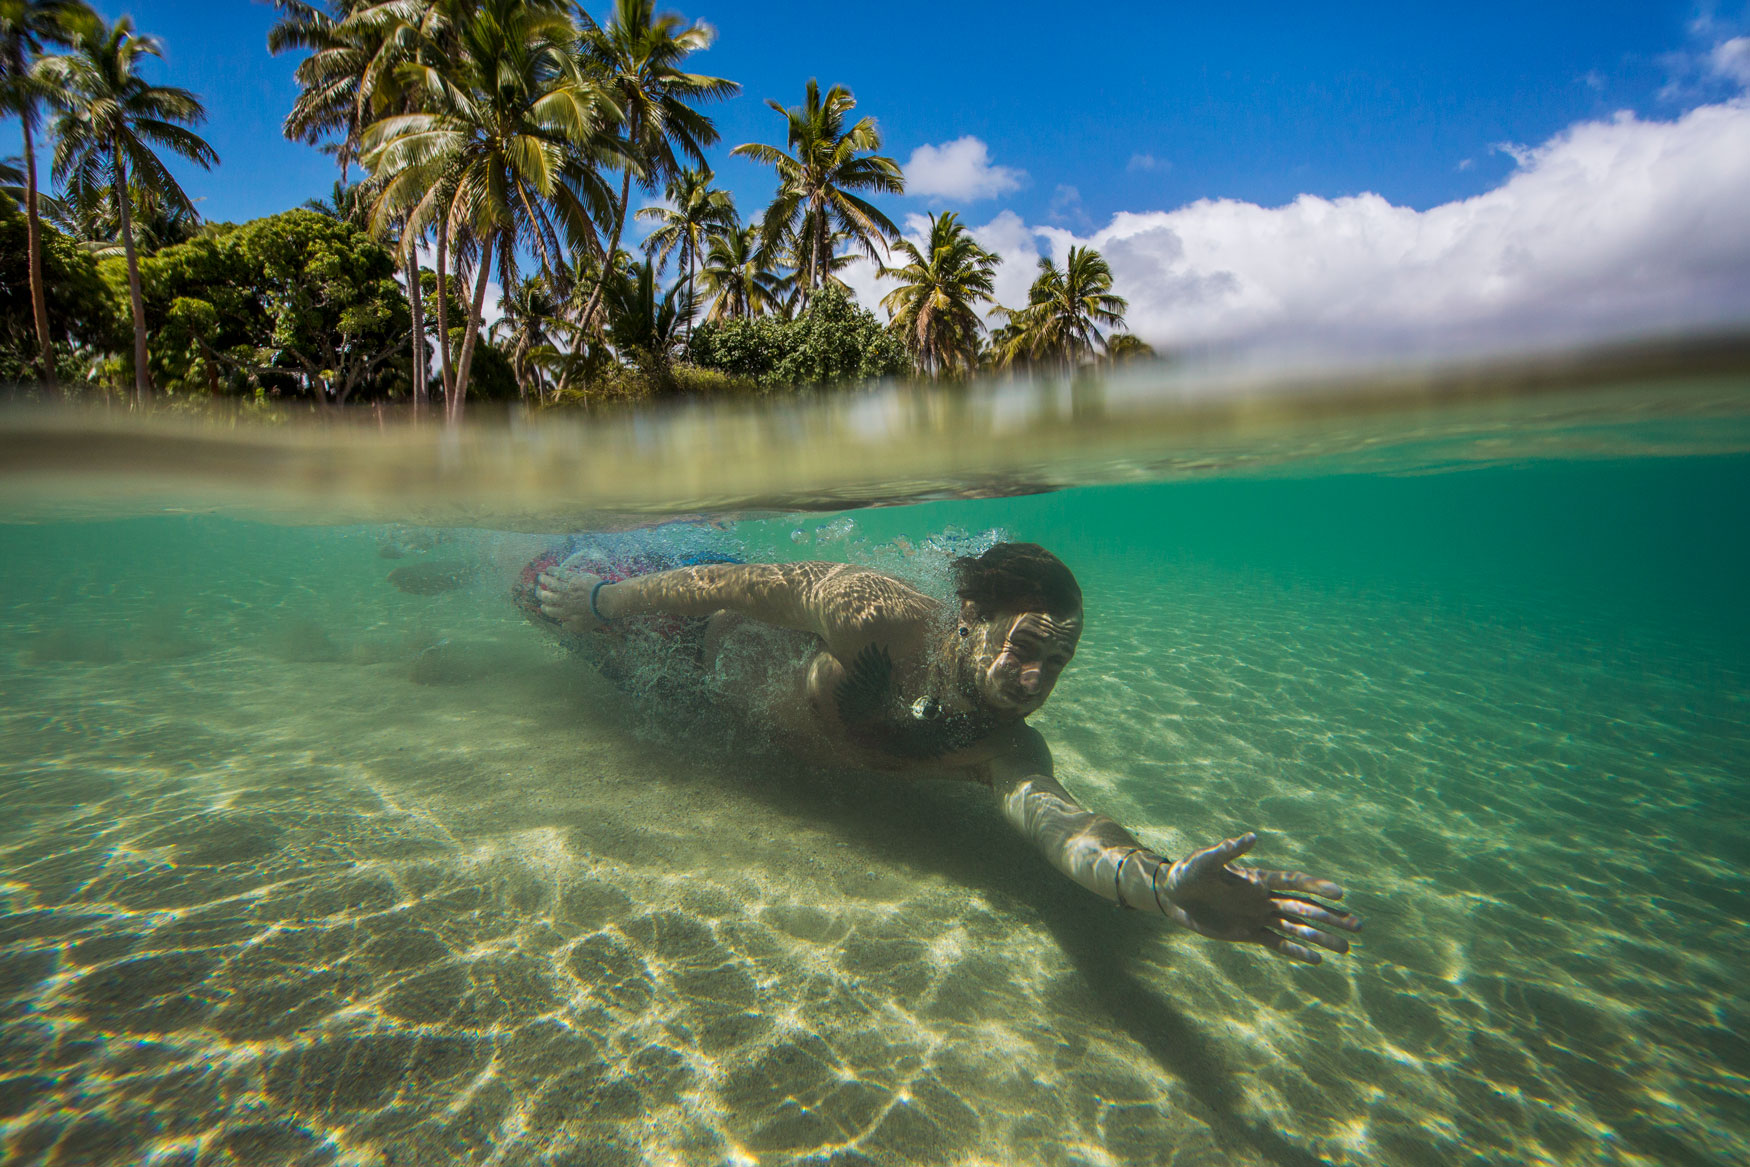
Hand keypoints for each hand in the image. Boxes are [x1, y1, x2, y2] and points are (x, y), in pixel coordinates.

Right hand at [537, 568, 605, 633]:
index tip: (542, 606)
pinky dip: (552, 570)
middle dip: (540, 594)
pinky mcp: (572, 578)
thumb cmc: (595, 614)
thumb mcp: (583, 626)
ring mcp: (566, 588)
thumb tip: (562, 625)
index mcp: (564, 612)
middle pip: (547, 596)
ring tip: (540, 577)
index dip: (545, 608)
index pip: (550, 611)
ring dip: (544, 580)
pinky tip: (549, 569)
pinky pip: (559, 573)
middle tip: (538, 591)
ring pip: (550, 583)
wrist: (604, 601)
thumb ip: (571, 627)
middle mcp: (562, 600)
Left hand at [1159, 833, 1360, 964]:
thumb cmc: (1188, 872)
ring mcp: (1258, 917)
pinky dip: (1296, 951)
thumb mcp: (1204, 861)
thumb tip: (1251, 837)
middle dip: (1331, 917)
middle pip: (1304, 908)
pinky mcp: (1248, 934)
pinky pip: (1277, 944)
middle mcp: (1263, 898)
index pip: (1294, 882)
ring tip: (1347, 948)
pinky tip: (1317, 960)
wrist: (1172, 896)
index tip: (1341, 893)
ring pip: (1297, 928)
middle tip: (1359, 926)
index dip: (1316, 886)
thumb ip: (1227, 852)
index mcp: (1257, 878)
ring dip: (1321, 937)